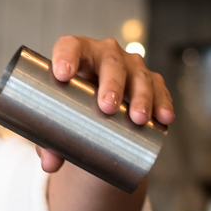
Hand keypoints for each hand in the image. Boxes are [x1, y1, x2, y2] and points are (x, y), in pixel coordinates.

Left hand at [37, 35, 174, 173]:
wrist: (96, 110)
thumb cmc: (68, 107)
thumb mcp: (54, 121)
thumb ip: (47, 140)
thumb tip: (49, 165)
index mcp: (76, 54)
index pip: (70, 46)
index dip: (66, 55)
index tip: (62, 75)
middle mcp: (104, 54)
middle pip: (110, 61)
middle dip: (111, 83)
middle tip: (106, 107)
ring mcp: (129, 66)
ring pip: (138, 74)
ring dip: (141, 95)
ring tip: (138, 119)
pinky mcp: (149, 81)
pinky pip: (159, 88)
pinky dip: (163, 102)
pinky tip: (163, 118)